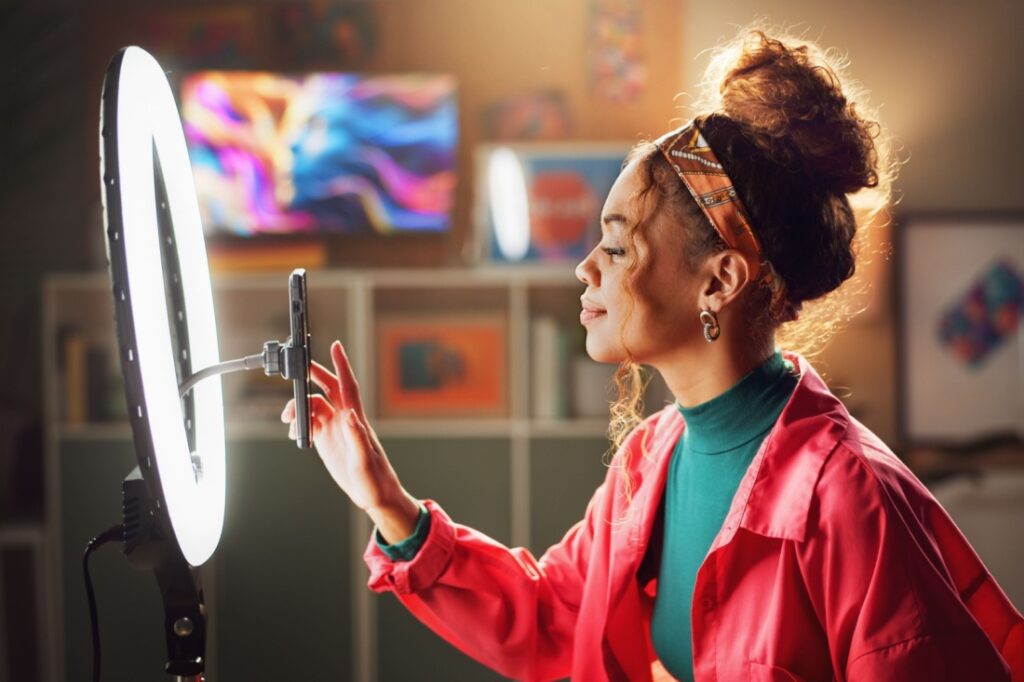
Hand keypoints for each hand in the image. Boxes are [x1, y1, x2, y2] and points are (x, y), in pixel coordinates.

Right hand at [281, 340, 419, 541]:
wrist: (375, 495)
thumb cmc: (375, 479)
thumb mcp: (364, 460)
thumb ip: (357, 437)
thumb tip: (350, 415)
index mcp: (355, 419)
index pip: (347, 386)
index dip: (342, 365)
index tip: (336, 345)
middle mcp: (345, 419)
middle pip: (327, 388)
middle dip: (312, 376)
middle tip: (296, 369)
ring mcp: (335, 429)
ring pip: (314, 406)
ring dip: (298, 408)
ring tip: (288, 421)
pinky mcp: (328, 441)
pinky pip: (310, 424)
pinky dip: (299, 424)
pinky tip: (294, 434)